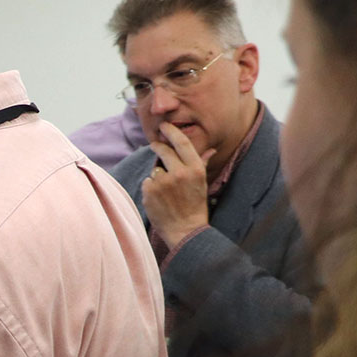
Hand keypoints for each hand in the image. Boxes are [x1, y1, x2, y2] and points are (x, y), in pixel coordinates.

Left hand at [140, 122, 215, 249]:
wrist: (186, 231)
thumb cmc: (195, 207)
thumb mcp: (202, 184)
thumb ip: (201, 164)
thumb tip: (210, 150)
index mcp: (195, 169)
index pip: (182, 143)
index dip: (172, 132)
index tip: (164, 126)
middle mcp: (180, 173)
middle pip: (164, 151)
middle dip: (158, 146)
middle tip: (155, 144)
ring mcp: (163, 182)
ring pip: (155, 169)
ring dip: (157, 175)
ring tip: (166, 191)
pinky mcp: (150, 191)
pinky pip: (147, 182)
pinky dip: (150, 188)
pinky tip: (159, 199)